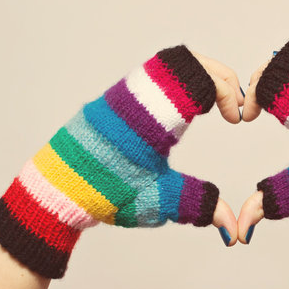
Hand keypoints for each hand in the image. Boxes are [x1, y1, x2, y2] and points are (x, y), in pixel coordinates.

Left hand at [0, 45, 237, 278]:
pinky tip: (184, 104)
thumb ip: (199, 206)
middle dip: (221, 77)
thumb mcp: (157, 201)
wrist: (53, 191)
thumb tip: (233, 228)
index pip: (200, 80)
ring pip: (169, 61)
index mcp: (152, 118)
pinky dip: (178, 78)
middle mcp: (137, 95)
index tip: (235, 119)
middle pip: (188, 60)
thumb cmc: (103, 194)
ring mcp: (123, 91)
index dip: (228, 93)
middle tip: (233, 104)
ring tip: (213, 102)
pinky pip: (153, 70)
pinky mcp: (114, 95)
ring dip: (199, 74)